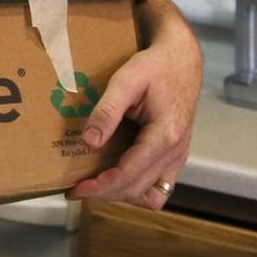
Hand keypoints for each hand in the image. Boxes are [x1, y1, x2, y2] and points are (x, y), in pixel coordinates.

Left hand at [66, 28, 203, 209]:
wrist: (182, 60)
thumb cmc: (155, 67)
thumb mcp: (126, 80)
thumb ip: (107, 111)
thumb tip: (89, 142)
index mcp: (165, 136)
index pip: (128, 175)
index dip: (98, 187)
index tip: (74, 189)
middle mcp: (176, 152)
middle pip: (136, 189)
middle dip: (103, 193)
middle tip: (76, 189)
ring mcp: (178, 156)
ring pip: (150, 195)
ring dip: (122, 195)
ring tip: (96, 185)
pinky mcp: (176, 156)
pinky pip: (159, 187)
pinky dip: (138, 189)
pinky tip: (118, 178)